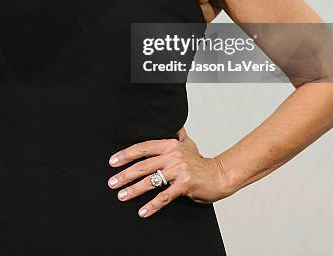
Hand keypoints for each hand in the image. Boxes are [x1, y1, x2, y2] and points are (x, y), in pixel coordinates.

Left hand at [107, 127, 232, 217]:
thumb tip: (172, 122)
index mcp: (170, 145)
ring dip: (134, 189)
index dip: (126, 154)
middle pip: (143, 165)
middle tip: (112, 182)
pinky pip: (164, 196)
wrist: (220, 175)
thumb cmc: (201, 162)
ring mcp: (179, 170)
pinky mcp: (185, 185)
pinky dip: (152, 205)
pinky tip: (142, 211)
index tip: (113, 161)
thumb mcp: (188, 144)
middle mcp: (173, 156)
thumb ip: (177, 134)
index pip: (143, 148)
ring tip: (121, 195)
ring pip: (151, 180)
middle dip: (125, 174)